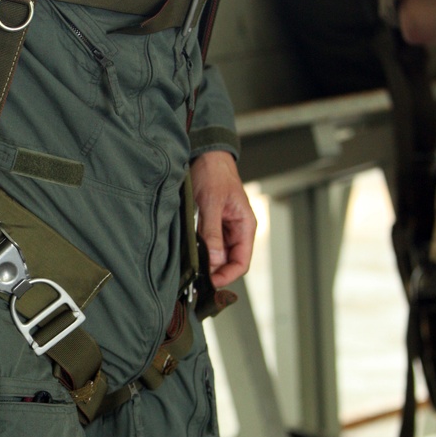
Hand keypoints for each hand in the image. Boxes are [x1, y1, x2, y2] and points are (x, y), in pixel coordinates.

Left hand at [191, 150, 256, 286]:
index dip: (227, 275)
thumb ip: (213, 232)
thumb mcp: (211, 203)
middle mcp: (237, 230)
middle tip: (195, 278)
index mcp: (245, 226)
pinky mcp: (213, 224)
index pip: (242, 262)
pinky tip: (190, 252)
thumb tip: (214, 260)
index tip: (209, 282)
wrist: (206, 154)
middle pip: (229, 261)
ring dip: (207, 261)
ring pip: (218, 254)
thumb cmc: (214, 173)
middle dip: (215, 271)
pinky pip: (209, 243)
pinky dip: (201, 250)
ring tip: (191, 266)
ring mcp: (225, 228)